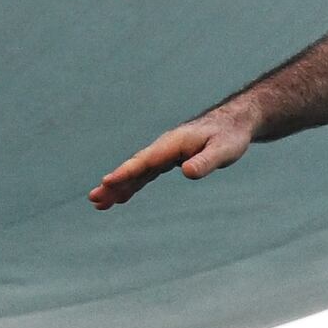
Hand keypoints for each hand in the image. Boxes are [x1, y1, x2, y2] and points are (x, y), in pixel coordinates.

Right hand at [92, 100, 258, 209]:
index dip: (126, 172)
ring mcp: (163, 154)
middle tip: (95, 199)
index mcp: (173, 144)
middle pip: (134, 168)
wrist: (232, 124)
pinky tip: (121, 198)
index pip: (146, 161)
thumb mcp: (223, 150)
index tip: (107, 181)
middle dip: (114, 184)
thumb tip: (187, 172)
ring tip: (98, 204)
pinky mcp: (167, 160)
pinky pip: (145, 175)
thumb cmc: (229, 136)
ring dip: (118, 187)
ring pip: (137, 173)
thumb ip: (206, 161)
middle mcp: (164, 148)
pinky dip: (132, 185)